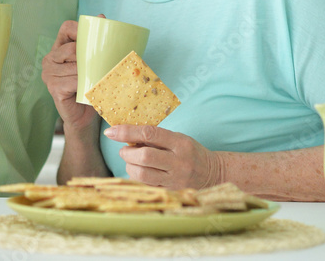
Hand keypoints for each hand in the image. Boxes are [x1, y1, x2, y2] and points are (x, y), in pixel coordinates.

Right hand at [42, 20, 96, 130]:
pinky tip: (88, 89)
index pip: (67, 28)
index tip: (95, 40)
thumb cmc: (89, 86)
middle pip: (73, 48)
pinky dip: (85, 84)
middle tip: (100, 67)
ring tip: (97, 80)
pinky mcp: (53, 88)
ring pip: (75, 66)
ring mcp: (49, 74)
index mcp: (58, 48)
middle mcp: (49, 59)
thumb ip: (96, 43)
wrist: (84, 116)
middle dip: (89, 58)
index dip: (81, 30)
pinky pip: (73, 80)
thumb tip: (101, 17)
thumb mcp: (94, 63)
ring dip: (90, 74)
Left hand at [105, 125, 223, 189]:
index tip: (110, 132)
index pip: (149, 134)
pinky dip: (136, 178)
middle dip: (127, 152)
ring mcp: (176, 179)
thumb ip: (155, 137)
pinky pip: (146, 186)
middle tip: (125, 150)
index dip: (126, 132)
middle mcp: (179, 162)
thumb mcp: (177, 138)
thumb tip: (125, 136)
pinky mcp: (171, 192)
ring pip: (142, 174)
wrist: (213, 174)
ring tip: (131, 161)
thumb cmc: (190, 152)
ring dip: (129, 166)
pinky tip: (138, 172)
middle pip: (144, 156)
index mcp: (180, 143)